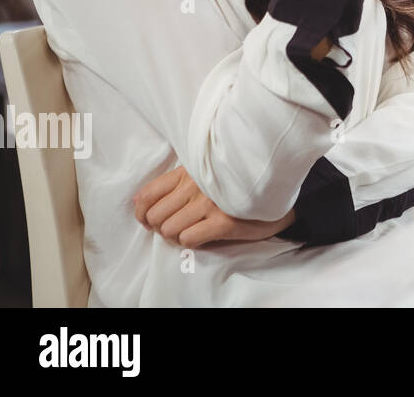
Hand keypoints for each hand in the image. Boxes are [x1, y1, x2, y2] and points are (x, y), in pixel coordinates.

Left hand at [133, 166, 295, 248]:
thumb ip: (174, 183)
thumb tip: (138, 201)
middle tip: (178, 226)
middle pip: (156, 216)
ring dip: (177, 235)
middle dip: (162, 226)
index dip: (142, 212)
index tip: (150, 220)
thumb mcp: (204, 176)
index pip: (148, 194)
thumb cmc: (236, 186)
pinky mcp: (224, 221)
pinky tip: (205, 234)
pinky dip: (192, 241)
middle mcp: (197, 185)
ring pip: (170, 229)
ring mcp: (211, 203)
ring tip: (193, 229)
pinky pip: (188, 239)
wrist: (275, 194)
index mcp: (190, 172)